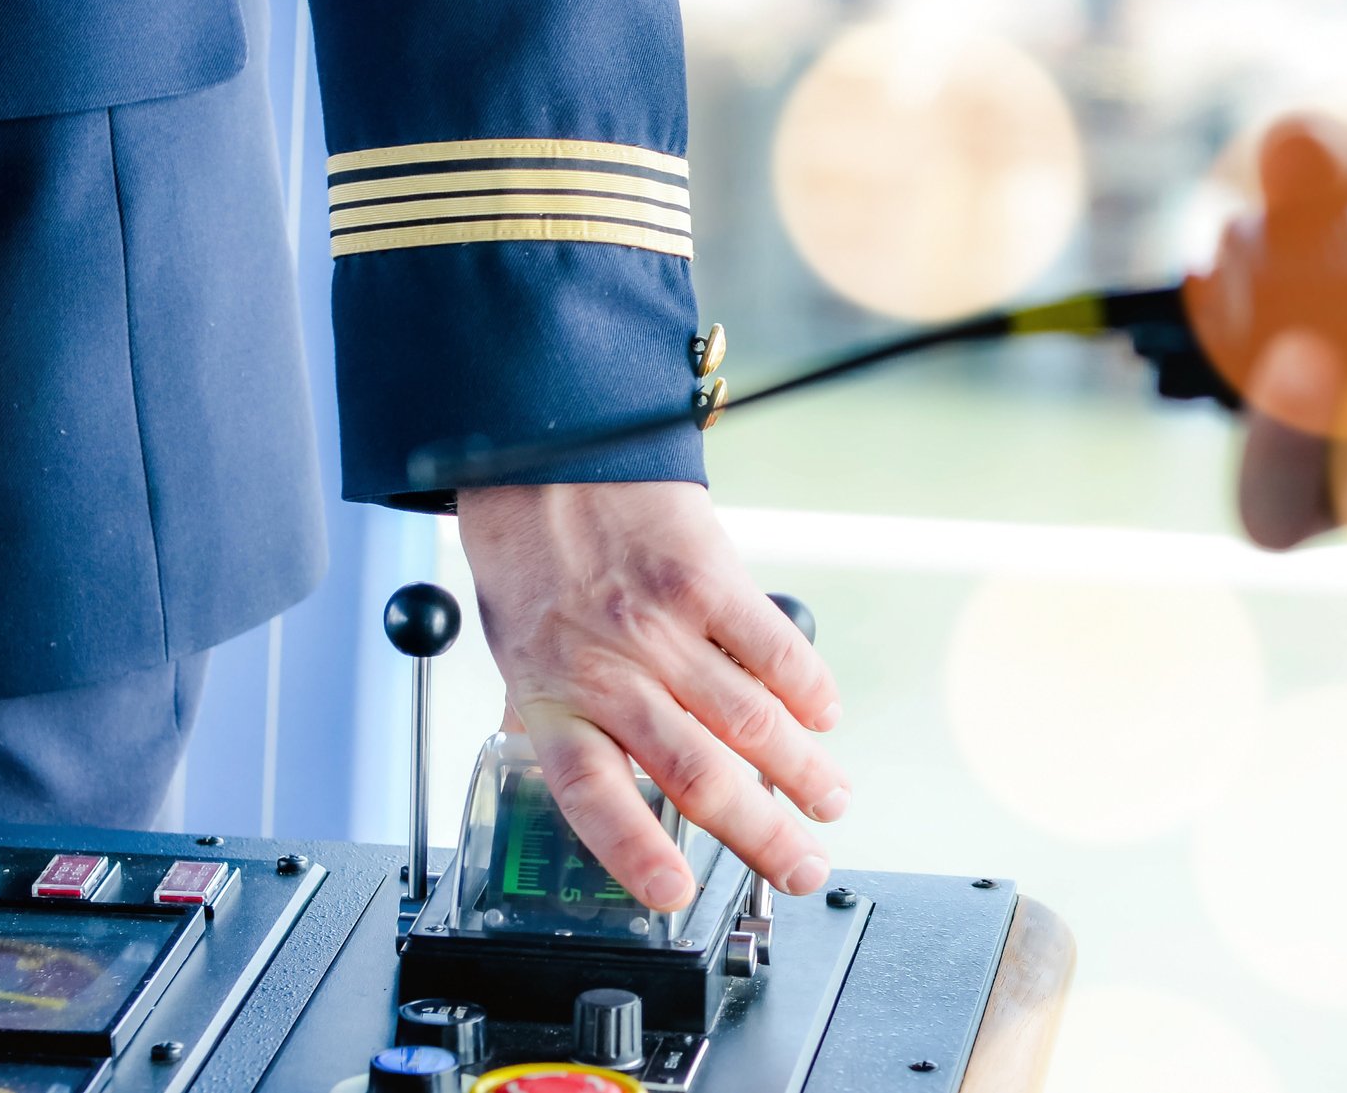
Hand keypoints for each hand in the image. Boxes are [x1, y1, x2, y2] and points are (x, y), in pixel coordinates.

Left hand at [456, 481, 848, 911]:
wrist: (543, 452)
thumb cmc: (527, 552)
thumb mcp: (516, 650)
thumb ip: (553, 715)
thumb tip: (581, 777)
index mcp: (551, 697)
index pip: (592, 796)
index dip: (636, 853)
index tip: (676, 894)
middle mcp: (607, 669)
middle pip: (696, 775)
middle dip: (764, 835)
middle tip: (802, 867)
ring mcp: (659, 625)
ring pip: (748, 723)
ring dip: (802, 772)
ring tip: (830, 800)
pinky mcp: (704, 577)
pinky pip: (770, 649)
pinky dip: (808, 689)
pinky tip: (825, 715)